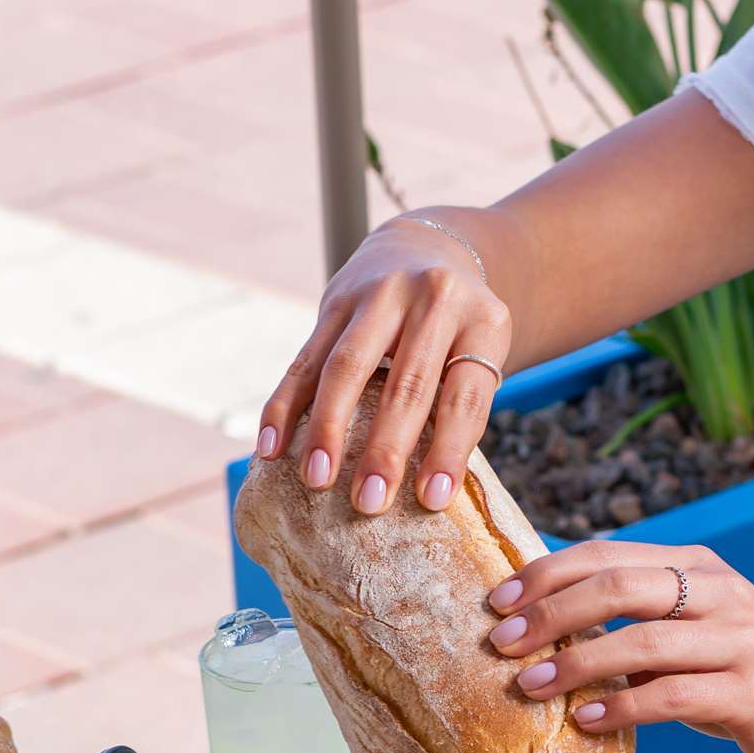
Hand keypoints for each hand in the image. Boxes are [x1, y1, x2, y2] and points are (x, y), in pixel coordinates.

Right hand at [257, 216, 513, 517]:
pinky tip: (271, 448)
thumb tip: (426, 494)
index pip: (465, 395)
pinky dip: (284, 406)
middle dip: (384, 447)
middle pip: (407, 382)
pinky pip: (305, 359)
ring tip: (316, 479)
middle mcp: (433, 298)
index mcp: (482, 321)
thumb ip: (459, 409)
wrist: (427, 250)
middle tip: (368, 502)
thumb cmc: (459, 331)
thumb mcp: (481, 356)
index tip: (431, 499)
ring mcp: (380, 293)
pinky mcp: (335, 299)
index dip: (449, 450)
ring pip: (347, 366)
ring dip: (327, 427)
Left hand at [486, 541, 753, 752]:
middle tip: (504, 642)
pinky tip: (586, 719)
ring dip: (577, 664)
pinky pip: (674, 695)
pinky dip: (622, 707)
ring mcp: (739, 640)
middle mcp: (719, 593)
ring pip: (643, 641)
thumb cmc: (749, 675)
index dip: (546, 575)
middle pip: (619, 587)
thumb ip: (638, 625)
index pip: (608, 556)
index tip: (498, 602)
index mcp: (698, 568)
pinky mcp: (751, 692)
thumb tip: (549, 632)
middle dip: (551, 613)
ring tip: (530, 687)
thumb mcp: (695, 633)